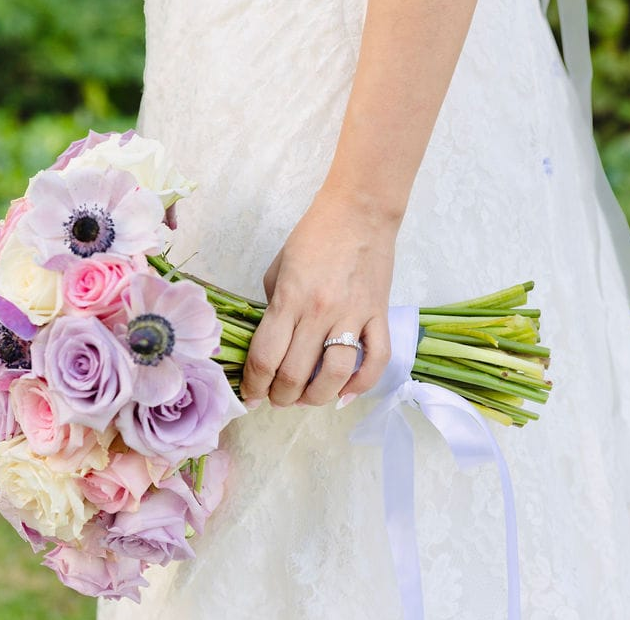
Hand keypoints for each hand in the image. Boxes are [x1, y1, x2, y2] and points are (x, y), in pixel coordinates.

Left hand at [240, 189, 398, 407]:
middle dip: (280, 397)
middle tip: (276, 398)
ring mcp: (353, 315)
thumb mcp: (278, 269)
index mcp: (289, 300)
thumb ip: (273, 307)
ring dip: (316, 397)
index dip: (254, 385)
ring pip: (334, 375)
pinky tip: (344, 394)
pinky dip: (361, 385)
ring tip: (305, 398)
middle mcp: (319, 312)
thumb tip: (272, 343)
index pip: (265, 357)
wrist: (359, 211)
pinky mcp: (379, 315)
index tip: (250, 396)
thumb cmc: (314, 236)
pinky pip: (375, 360)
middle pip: (295, 374)